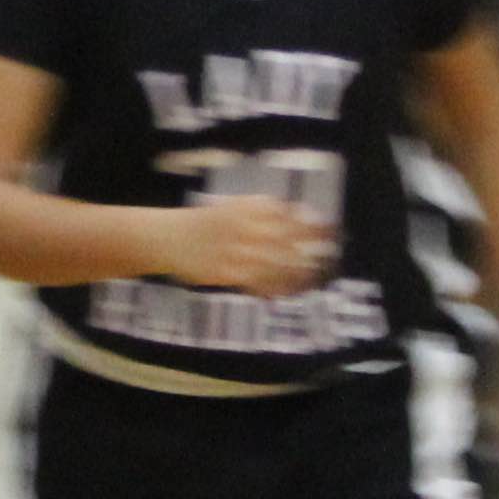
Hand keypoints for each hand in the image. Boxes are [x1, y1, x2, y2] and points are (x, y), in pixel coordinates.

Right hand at [161, 194, 333, 297]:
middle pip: (287, 239)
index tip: (331, 230)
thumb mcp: (233, 208)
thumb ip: (263, 212)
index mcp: (246, 208)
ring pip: (278, 263)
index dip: (311, 223)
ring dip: (300, 271)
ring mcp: (238, 251)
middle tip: (331, 256)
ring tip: (315, 276)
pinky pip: (261, 282)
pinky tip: (291, 290)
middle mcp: (245, 226)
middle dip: (311, 248)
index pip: (287, 214)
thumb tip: (300, 215)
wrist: (168, 237)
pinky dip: (278, 287)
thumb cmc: (206, 224)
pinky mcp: (229, 272)